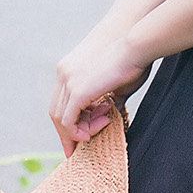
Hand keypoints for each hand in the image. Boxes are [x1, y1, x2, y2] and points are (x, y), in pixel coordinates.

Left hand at [50, 32, 150, 156]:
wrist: (136, 46)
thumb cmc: (132, 60)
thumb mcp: (112, 83)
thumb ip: (105, 99)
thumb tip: (110, 114)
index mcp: (69, 67)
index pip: (60, 102)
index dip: (68, 121)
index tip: (78, 136)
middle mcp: (63, 73)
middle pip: (56, 112)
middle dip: (67, 133)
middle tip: (80, 146)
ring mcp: (68, 81)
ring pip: (60, 120)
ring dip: (79, 132)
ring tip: (102, 125)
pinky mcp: (77, 91)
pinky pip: (68, 122)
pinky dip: (77, 133)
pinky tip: (92, 133)